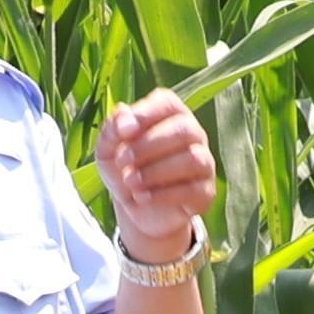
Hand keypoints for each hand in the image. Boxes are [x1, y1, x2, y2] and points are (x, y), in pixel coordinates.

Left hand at [95, 93, 217, 261]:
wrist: (135, 210)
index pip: (168, 103)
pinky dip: (163, 194)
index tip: (124, 132)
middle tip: (122, 161)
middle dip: (148, 146)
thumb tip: (123, 113)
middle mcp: (193, 135)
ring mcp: (204, 163)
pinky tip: (141, 197)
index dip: (146, 114)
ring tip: (130, 182)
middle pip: (183, 129)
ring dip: (156, 171)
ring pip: (192, 159)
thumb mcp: (108, 151)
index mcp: (170, 116)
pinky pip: (193, 190)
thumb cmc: (125, 170)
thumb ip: (111, 130)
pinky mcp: (205, 193)